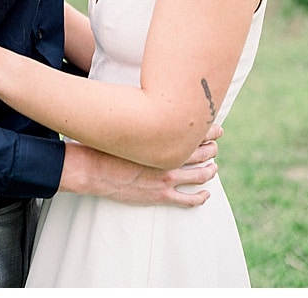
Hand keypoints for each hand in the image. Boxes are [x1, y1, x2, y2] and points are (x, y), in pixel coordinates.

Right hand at [64, 127, 221, 208]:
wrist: (92, 169)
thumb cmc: (105, 145)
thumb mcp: (126, 126)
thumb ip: (142, 120)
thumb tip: (149, 107)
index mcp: (162, 139)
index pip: (195, 132)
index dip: (209, 130)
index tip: (215, 127)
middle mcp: (170, 158)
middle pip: (202, 152)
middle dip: (212, 147)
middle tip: (215, 145)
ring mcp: (167, 178)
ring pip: (201, 175)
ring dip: (210, 170)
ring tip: (213, 167)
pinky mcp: (160, 195)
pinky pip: (189, 200)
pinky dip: (201, 197)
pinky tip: (206, 194)